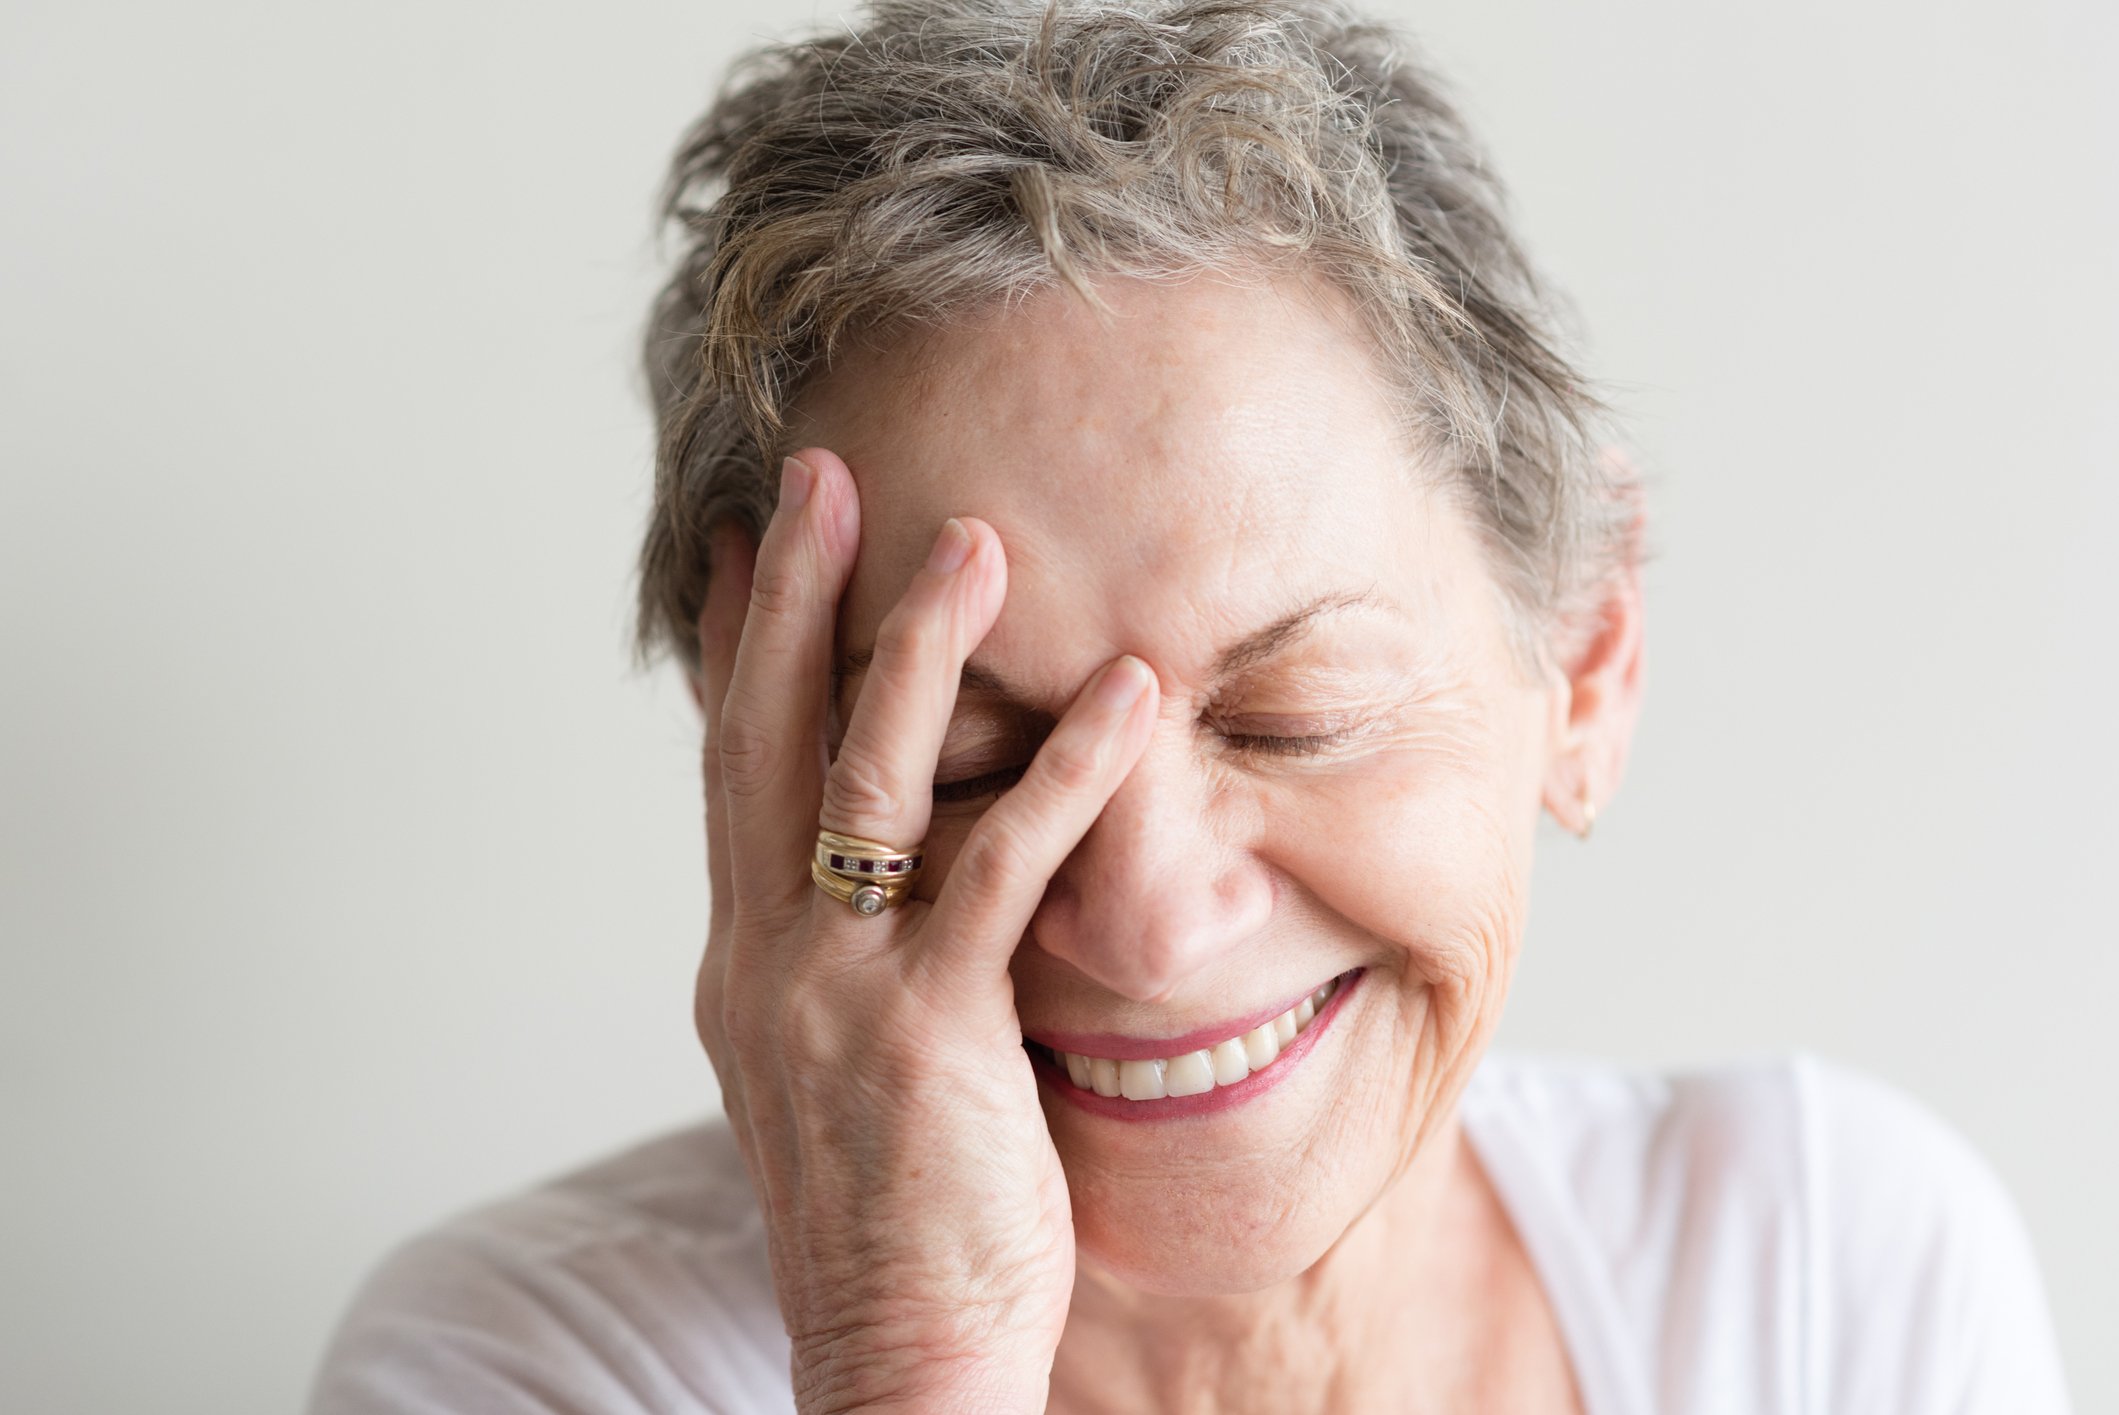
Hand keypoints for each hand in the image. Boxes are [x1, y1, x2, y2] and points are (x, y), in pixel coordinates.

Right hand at [691, 448, 1158, 1413]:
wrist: (892, 1354)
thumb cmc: (892, 1217)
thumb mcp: (839, 1065)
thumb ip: (851, 956)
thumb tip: (891, 878)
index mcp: (747, 958)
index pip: (733, 769)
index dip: (740, 646)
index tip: (749, 542)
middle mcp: (767, 954)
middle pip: (769, 738)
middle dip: (795, 597)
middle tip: (820, 473)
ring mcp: (835, 988)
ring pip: (870, 779)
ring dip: (918, 647)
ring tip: (976, 540)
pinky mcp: (928, 1032)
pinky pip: (1000, 872)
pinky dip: (1068, 774)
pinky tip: (1127, 696)